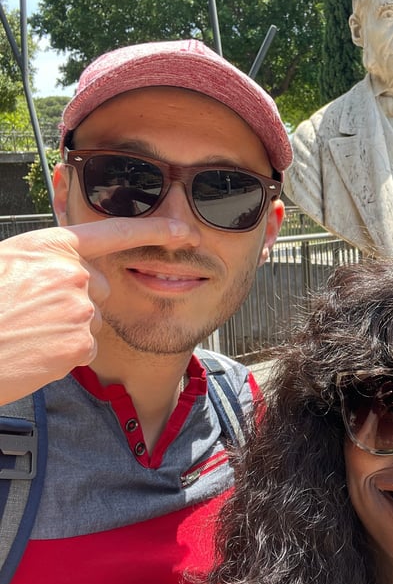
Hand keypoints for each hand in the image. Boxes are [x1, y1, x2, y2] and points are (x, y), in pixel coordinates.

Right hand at [0, 218, 190, 403]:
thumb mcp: (8, 264)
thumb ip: (46, 262)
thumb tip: (77, 271)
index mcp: (51, 246)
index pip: (114, 233)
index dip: (155, 230)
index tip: (184, 230)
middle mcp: (72, 272)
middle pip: (99, 288)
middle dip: (76, 301)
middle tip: (32, 313)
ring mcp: (79, 307)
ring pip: (90, 319)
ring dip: (66, 329)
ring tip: (26, 332)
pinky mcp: (80, 342)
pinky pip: (83, 347)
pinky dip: (61, 354)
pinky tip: (33, 351)